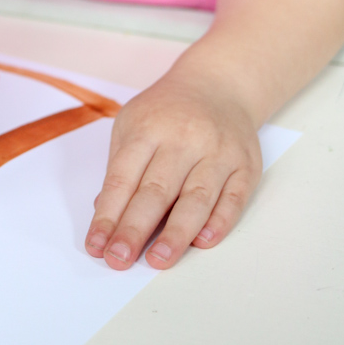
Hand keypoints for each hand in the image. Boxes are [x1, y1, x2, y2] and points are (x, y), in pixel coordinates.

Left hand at [85, 69, 262, 270]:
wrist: (217, 84)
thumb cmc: (166, 112)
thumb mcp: (132, 124)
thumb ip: (120, 167)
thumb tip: (105, 209)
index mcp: (148, 128)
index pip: (123, 178)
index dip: (108, 215)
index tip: (97, 245)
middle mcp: (185, 139)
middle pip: (157, 191)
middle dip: (135, 229)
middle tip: (119, 259)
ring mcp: (218, 151)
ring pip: (197, 198)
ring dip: (177, 234)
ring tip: (158, 260)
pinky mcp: (246, 164)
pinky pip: (234, 198)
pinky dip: (220, 222)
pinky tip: (202, 242)